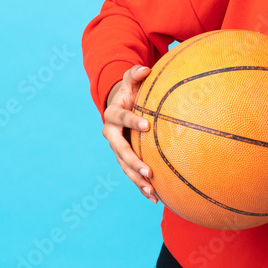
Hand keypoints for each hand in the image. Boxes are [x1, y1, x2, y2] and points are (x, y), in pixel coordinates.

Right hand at [102, 64, 157, 203]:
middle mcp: (111, 134)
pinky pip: (132, 174)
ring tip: (152, 191)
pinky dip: (141, 187)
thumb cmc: (130, 92)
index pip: (121, 118)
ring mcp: (117, 149)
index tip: (146, 125)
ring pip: (125, 166)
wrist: (120, 106)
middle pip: (120, 150)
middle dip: (133, 161)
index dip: (131, 121)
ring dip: (137, 179)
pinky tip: (155, 198)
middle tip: (148, 170)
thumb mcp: (131, 81)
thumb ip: (135, 73)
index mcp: (112, 115)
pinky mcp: (124, 158)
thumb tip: (146, 69)